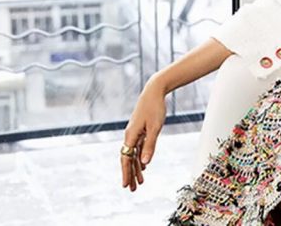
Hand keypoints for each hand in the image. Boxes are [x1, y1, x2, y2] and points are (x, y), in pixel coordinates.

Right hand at [120, 76, 166, 191]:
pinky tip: (143, 166)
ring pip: (134, 154)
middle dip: (130, 174)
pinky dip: (140, 158)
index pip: (126, 159)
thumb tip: (145, 163)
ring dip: (136, 168)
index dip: (126, 172)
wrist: (154, 91)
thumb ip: (150, 145)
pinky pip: (138, 148)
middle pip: (128, 159)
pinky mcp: (140, 130)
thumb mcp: (155, 128)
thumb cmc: (154, 108)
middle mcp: (130, 135)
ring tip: (140, 182)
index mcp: (131, 136)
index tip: (126, 185)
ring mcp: (134, 133)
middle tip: (132, 189)